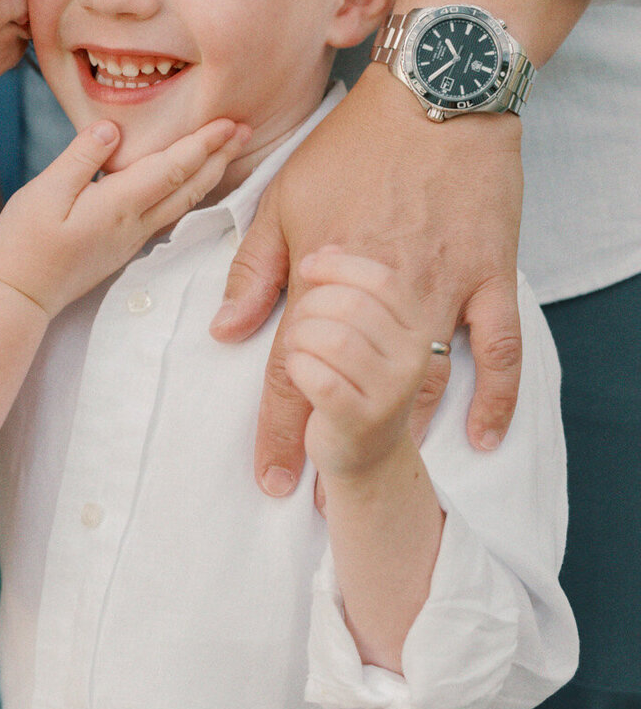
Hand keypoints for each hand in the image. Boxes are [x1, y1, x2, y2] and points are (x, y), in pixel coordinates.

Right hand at [0, 117, 247, 317]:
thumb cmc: (26, 242)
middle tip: (246, 129)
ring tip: (229, 152)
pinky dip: (190, 193)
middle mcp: (134, 223)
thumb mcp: (45, 191)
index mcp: (118, 204)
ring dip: (210, 174)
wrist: (21, 294)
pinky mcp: (125, 245)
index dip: (202, 143)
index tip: (229, 122)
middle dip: (219, 156)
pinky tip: (192, 185)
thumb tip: (113, 128)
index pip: (171, 168)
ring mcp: (132, 237)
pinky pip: (169, 214)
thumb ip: (81, 157)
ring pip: (183, 203)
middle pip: (188, 186)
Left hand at [212, 64, 522, 493]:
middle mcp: (380, 294)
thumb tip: (225, 331)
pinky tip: (481, 436)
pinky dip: (493, 396)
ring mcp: (440, 288)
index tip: (272, 477)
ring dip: (401, 434)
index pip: (291, 369)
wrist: (433, 93)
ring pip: (422, 380)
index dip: (278, 429)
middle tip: (317, 500)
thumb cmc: (351, 144)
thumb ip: (253, 270)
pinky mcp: (489, 275)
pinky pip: (498, 349)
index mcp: (323, 276)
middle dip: (331, 447)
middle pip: (352, 388)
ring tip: (380, 478)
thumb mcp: (283, 200)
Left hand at [282, 248, 431, 479]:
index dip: (335, 267)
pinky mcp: (365, 421)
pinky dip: (299, 370)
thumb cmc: (348, 370)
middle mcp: (413, 353)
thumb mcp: (334, 307)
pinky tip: (302, 374)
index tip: (306, 268)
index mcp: (413, 320)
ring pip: (335, 341)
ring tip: (300, 349)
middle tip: (299, 324)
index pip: (382, 278)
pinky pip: (321, 382)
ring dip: (300, 340)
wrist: (370, 456)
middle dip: (309, 308)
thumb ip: (294, 267)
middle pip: (353, 305)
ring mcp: (394, 389)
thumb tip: (315, 252)